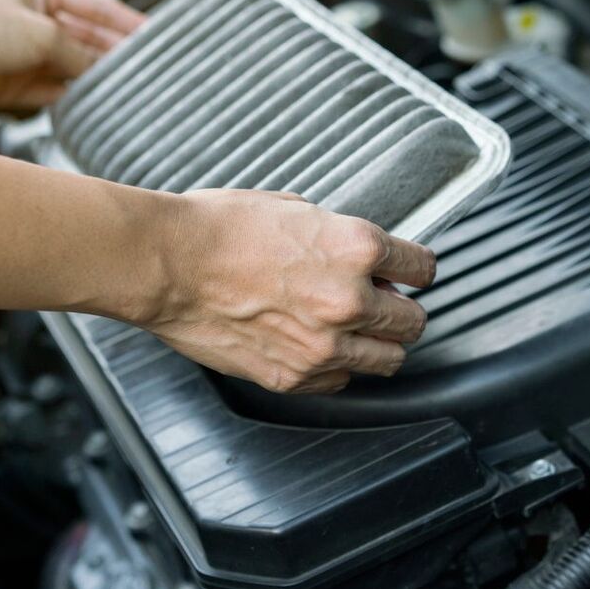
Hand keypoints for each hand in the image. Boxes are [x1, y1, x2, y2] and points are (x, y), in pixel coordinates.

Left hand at [0, 0, 144, 107]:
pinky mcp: (21, 85)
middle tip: (156, 73)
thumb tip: (105, 72)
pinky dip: (78, 102)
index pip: (101, 9)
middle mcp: (42, 22)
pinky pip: (59, 95)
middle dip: (121, 57)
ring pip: (79, 70)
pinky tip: (100, 109)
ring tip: (135, 94)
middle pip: (93, 42)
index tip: (161, 37)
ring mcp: (32, 55)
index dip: (131, 24)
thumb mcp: (40, 33)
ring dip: (101, 82)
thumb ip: (78, 53)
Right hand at [144, 190, 435, 393]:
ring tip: (352, 329)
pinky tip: (315, 344)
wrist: (167, 263)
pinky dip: (335, 367)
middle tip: (382, 303)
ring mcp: (323, 346)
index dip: (415, 269)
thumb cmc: (218, 227)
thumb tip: (356, 253)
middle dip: (401, 310)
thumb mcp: (292, 207)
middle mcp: (349, 301)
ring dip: (376, 344)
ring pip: (387, 360)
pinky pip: (339, 381)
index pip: (422, 269)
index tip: (409, 273)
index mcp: (356, 249)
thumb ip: (336, 235)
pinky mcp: (293, 377)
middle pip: (413, 322)